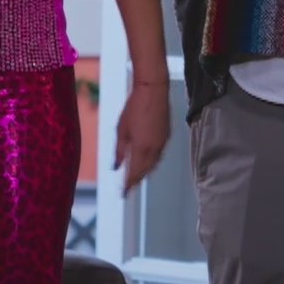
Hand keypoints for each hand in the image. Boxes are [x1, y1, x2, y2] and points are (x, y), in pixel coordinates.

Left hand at [113, 81, 171, 195]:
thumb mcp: (121, 130)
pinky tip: (145, 161)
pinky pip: (159, 155)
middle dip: (137, 180)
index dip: (128, 185)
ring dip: (145, 172)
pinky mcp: (167, 136)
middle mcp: (155, 149)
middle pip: (146, 171)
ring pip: (153, 164)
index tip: (122, 193)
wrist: (153, 90)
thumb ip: (119, 151)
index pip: (135, 174)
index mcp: (142, 149)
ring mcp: (163, 143)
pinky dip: (151, 162)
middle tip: (128, 187)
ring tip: (135, 177)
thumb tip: (116, 166)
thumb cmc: (134, 107)